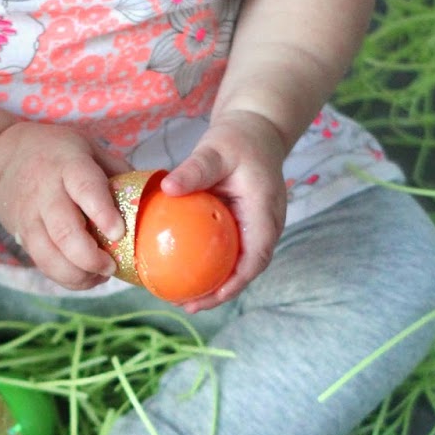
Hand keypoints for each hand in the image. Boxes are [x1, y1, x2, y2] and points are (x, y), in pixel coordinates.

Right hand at [0, 122, 129, 289]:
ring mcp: (31, 218)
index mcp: (68, 166)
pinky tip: (86, 277)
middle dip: (91, 257)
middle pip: (65, 233)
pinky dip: (67, 278)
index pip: (85, 189)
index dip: (102, 213)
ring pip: (50, 256)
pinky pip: (43, 265)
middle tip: (112, 266)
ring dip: (79, 275)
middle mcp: (46, 193)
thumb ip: (118, 171)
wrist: (2, 158)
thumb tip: (152, 197)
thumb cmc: (58, 153)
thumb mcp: (89, 148)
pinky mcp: (22, 237)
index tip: (119, 233)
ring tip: (101, 275)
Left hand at [160, 109, 287, 310]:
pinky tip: (186, 270)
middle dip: (222, 292)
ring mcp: (258, 227)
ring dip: (217, 283)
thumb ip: (195, 169)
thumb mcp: (216, 149)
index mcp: (265, 211)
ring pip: (240, 263)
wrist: (257, 129)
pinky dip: (212, 265)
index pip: (256, 256)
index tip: (213, 296)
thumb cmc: (238, 138)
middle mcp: (267, 224)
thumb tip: (168, 188)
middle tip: (188, 305)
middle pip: (248, 268)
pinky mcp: (246, 225)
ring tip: (185, 298)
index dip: (237, 281)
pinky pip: (231, 251)